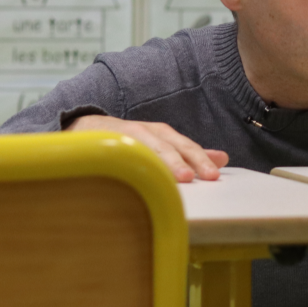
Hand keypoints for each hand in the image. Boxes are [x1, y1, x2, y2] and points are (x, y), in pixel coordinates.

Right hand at [68, 115, 229, 181]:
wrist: (84, 129)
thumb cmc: (130, 142)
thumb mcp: (162, 144)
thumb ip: (189, 153)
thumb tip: (223, 158)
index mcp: (162, 134)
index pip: (185, 147)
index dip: (200, 159)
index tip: (215, 176)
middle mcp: (145, 132)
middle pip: (169, 145)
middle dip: (185, 160)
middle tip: (198, 176)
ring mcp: (124, 137)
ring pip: (146, 149)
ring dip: (161, 162)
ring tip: (176, 177)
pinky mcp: (103, 144)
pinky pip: (119, 153)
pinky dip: (130, 162)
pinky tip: (137, 173)